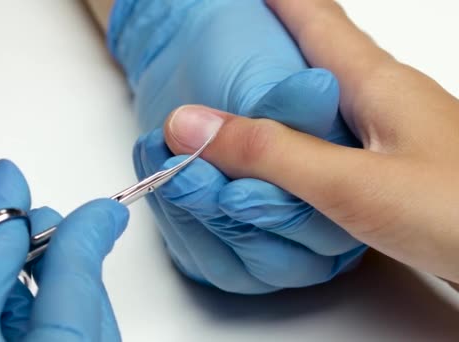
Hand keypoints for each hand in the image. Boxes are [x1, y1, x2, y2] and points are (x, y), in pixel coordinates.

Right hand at [0, 160, 128, 340]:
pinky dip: (18, 317)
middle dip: (65, 266)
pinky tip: (1, 286)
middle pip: (79, 323)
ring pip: (56, 336)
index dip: (87, 245)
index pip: (81, 305)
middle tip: (46, 223)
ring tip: (16, 244)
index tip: (103, 212)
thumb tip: (11, 188)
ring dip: (38, 288)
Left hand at [110, 0, 365, 291]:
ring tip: (165, 167)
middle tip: (184, 174)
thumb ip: (287, 99)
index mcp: (348, 178)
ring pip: (245, 266)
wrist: (191, 65)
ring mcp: (274, 243)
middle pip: (288, 257)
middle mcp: (318, 222)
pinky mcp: (230, 251)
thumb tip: (316, 91)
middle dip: (226, 215)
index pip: (326, 217)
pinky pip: (207, 263)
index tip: (233, 187)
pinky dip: (177, 226)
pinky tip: (158, 182)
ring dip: (196, 220)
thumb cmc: (237, 65)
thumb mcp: (261, 75)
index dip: (277, 206)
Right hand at [163, 0, 458, 283]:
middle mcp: (384, 100)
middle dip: (271, 40)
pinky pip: (334, 140)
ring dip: (282, 96)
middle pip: (318, 53)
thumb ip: (271, 154)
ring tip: (243, 100)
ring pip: (324, 100)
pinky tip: (286, 158)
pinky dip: (299, 141)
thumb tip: (192, 124)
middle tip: (231, 42)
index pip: (316, 17)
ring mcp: (392, 134)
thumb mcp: (351, 183)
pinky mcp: (394, 170)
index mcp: (375, 83)